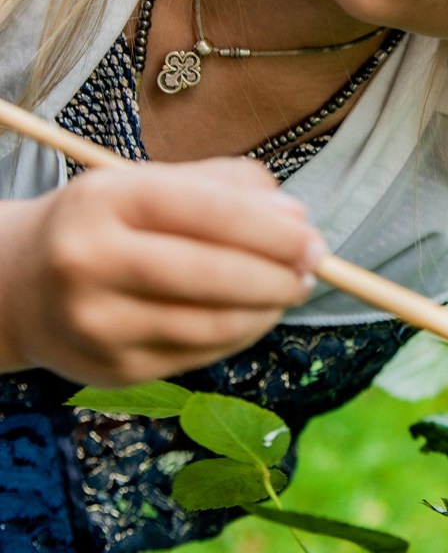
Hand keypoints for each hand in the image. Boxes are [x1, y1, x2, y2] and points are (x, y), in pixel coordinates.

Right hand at [0, 158, 327, 385]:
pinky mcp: (113, 370)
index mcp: (106, 201)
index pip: (207, 212)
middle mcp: (92, 263)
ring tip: (288, 291)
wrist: (21, 285)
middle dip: (276, 275)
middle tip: (313, 268)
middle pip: (210, 274)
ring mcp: (99, 323)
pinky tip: (254, 316)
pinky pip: (198, 355)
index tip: (312, 239)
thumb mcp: (150, 182)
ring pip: (209, 323)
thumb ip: (226, 187)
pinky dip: (239, 335)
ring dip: (266, 310)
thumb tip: (294, 218)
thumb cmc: (108, 223)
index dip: (272, 231)